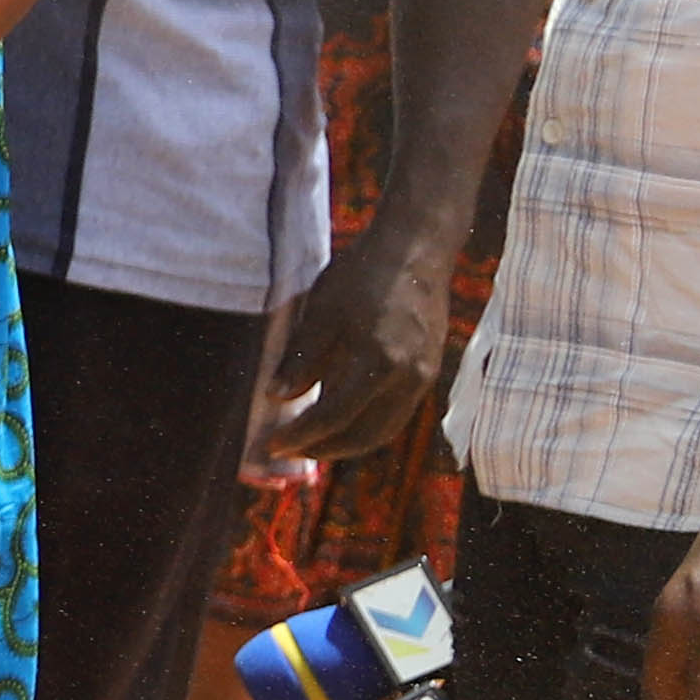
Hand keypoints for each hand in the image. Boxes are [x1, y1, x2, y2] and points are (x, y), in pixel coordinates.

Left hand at [260, 220, 456, 463]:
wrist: (417, 248)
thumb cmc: (364, 273)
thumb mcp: (322, 311)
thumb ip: (300, 359)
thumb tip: (276, 399)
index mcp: (379, 362)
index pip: (333, 416)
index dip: (300, 436)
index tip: (270, 444)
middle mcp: (408, 377)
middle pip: (364, 435)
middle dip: (323, 450)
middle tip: (287, 451)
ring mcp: (424, 376)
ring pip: (384, 430)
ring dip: (346, 443)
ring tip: (310, 443)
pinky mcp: (429, 371)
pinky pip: (397, 413)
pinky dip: (367, 425)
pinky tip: (341, 420)